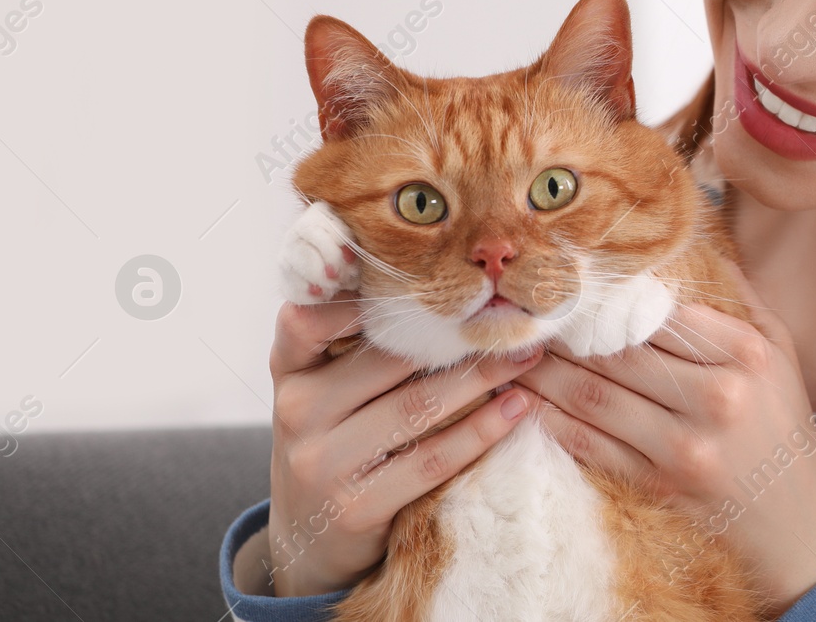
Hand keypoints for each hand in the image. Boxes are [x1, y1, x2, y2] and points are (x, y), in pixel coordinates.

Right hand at [262, 289, 544, 596]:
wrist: (308, 541)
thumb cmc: (332, 441)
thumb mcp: (323, 388)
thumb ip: (355, 341)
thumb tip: (439, 282)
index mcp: (289, 368)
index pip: (309, 315)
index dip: (364, 293)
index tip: (431, 274)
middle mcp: (297, 409)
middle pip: (387, 357)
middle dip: (456, 333)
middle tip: (511, 315)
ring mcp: (322, 461)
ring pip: (416, 404)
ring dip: (483, 377)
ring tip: (526, 356)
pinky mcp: (355, 506)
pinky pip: (432, 458)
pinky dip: (482, 430)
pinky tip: (516, 407)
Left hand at [511, 260, 815, 613]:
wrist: (796, 521)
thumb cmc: (784, 424)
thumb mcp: (781, 351)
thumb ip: (742, 299)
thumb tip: (699, 245)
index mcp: (745, 355)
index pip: (662, 313)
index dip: (609, 298)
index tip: (575, 285)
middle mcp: (717, 397)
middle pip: (621, 352)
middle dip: (567, 333)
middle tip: (528, 314)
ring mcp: (685, 445)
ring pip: (595, 395)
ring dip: (547, 373)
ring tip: (517, 351)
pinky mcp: (660, 483)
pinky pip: (591, 444)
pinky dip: (552, 420)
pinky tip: (527, 400)